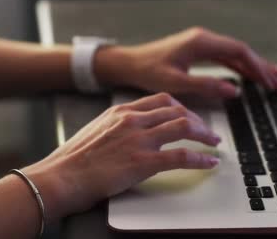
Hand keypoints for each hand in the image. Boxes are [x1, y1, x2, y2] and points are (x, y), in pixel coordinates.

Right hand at [22, 93, 219, 221]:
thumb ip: (117, 126)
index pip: (161, 100)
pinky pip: (181, 156)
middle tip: (207, 131)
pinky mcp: (143, 162)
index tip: (190, 116)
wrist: (62, 176)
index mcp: (121, 111)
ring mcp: (139, 139)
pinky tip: (209, 162)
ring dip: (204, 135)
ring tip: (214, 143)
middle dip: (198, 120)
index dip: (182, 107)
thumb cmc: (74, 159)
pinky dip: (201, 158)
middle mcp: (132, 120)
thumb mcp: (96, 130)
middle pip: (177, 111)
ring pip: (184, 127)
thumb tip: (132, 131)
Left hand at [95, 27, 276, 97]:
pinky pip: (224, 57)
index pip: (238, 50)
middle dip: (261, 67)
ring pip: (234, 53)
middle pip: (240, 50)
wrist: (129, 63)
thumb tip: (234, 90)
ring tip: (272, 82)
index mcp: (200, 42)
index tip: (269, 81)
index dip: (257, 65)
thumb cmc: (147, 71)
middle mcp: (203, 39)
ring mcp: (201, 43)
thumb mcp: (175, 82)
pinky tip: (249, 77)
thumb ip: (205, 86)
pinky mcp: (197, 50)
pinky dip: (239, 67)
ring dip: (253, 67)